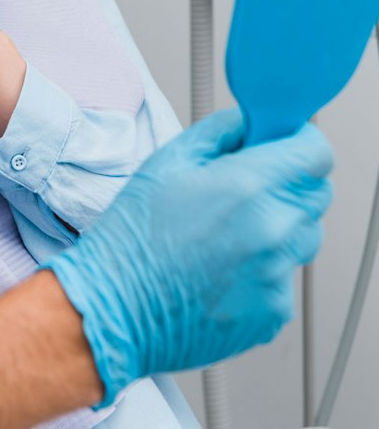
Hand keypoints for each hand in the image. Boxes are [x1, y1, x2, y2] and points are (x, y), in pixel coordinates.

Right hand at [45, 108, 333, 405]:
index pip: (315, 153)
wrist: (116, 306)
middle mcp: (272, 232)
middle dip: (286, 181)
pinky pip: (285, 275)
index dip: (297, 142)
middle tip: (243, 186)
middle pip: (315, 193)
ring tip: (224, 232)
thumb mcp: (167, 161)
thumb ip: (220, 131)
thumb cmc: (133, 236)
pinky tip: (220, 266)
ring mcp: (276, 276)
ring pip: (302, 235)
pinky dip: (262, 267)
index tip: (279, 144)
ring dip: (277, 225)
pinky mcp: (274, 312)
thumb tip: (252, 121)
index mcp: (247, 188)